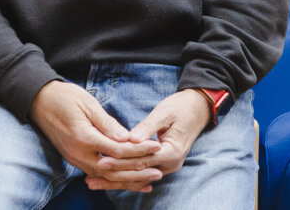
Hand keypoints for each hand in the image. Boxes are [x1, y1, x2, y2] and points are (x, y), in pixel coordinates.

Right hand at [29, 81, 162, 191]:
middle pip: (112, 170)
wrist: (38, 101)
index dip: (138, 150)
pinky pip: (97, 174)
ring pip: (105, 176)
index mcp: (83, 137)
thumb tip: (126, 138)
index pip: (117, 149)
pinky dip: (113, 179)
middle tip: (158, 172)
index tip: (156, 147)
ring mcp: (74, 158)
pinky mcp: (73, 159)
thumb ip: (107, 123)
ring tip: (148, 183)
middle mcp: (78, 153)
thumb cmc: (64, 97)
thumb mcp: (88, 104)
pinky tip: (127, 182)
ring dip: (127, 180)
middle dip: (137, 172)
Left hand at [86, 90, 211, 191]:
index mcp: (171, 151)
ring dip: (116, 180)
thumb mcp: (164, 113)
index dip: (120, 161)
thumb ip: (147, 127)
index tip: (101, 161)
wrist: (198, 109)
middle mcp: (170, 164)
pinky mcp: (162, 163)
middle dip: (113, 176)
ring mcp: (167, 166)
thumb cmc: (180, 107)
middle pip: (138, 174)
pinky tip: (109, 180)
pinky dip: (126, 177)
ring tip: (93, 183)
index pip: (141, 161)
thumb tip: (131, 139)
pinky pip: (142, 173)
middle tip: (90, 178)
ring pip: (138, 177)